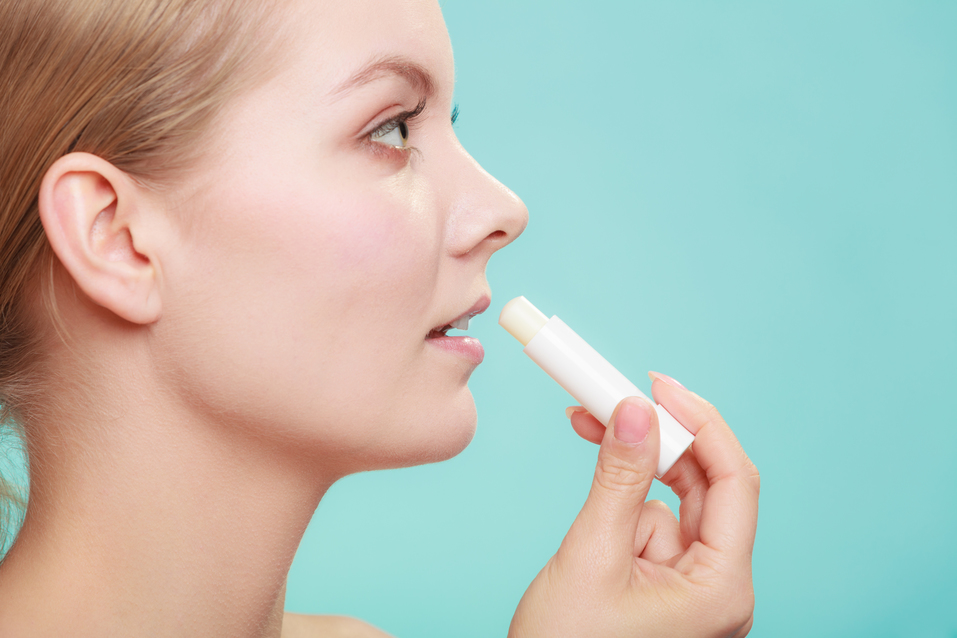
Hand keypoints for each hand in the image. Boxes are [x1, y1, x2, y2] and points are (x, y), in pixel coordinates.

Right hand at [509, 373, 758, 637]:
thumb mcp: (591, 556)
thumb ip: (618, 479)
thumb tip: (635, 410)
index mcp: (721, 588)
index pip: (733, 482)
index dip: (700, 423)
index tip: (658, 384)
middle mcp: (718, 587)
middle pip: (701, 487)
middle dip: (654, 445)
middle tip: (608, 402)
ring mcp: (692, 588)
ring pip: (669, 504)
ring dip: (626, 485)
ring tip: (585, 490)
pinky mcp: (665, 587)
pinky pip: (650, 525)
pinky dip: (620, 506)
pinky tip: (591, 530)